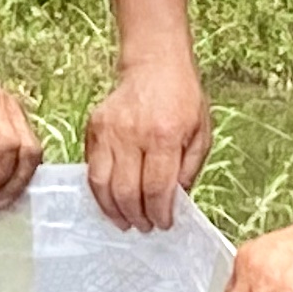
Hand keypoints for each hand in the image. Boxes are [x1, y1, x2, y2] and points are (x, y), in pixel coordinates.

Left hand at [0, 0, 44, 208]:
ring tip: (1, 199)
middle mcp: (11, 109)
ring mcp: (15, 112)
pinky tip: (3, 182)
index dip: (0, 176)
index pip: (9, 149)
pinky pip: (24, 145)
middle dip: (18, 183)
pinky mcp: (12, 118)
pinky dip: (18, 166)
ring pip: (32, 150)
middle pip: (31, 152)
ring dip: (20, 177)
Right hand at [84, 54, 211, 231]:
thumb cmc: (182, 98)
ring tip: (124, 221)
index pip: (156, 188)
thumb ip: (188, 169)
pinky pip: (91, 168)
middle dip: (135, 216)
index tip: (163, 224)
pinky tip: (111, 199)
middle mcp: (132, 134)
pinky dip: (99, 189)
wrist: (155, 64)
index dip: (159, 213)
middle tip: (144, 227)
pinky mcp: (93, 128)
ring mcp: (108, 131)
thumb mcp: (201, 134)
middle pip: (126, 191)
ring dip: (112, 209)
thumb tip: (174, 201)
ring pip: (102, 183)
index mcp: (164, 136)